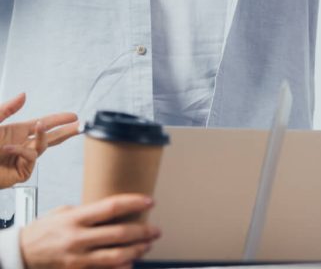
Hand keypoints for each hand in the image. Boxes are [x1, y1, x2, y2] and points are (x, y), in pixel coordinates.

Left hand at [0, 93, 78, 188]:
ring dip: (41, 137)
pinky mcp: (19, 173)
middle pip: (50, 138)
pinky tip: (9, 149)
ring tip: (36, 127)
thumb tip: (23, 95)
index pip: (43, 124)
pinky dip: (22, 152)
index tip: (72, 116)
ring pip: (42, 148)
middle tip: (80, 126)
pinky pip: (30, 159)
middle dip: (66, 132)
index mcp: (17, 132)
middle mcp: (21, 145)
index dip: (59, 119)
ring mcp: (20, 160)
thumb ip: (7, 108)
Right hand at [20, 194, 160, 268]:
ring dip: (137, 250)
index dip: (133, 202)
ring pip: (116, 257)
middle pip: (119, 234)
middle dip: (142, 231)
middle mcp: (79, 238)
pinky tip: (131, 262)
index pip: (111, 207)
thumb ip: (89, 211)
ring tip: (147, 245)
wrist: (23, 253)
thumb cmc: (44, 230)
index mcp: (76, 218)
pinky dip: (122, 268)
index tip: (149, 201)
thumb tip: (114, 209)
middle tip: (156, 229)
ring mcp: (79, 259)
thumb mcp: (65, 211)